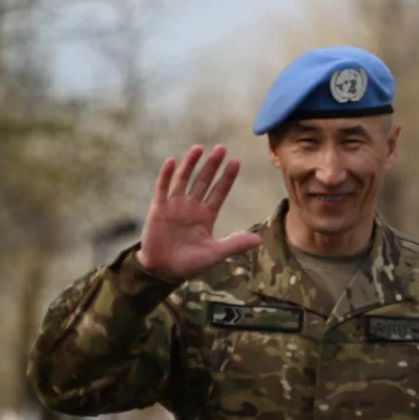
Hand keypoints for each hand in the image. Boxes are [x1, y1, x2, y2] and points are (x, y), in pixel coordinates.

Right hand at [136, 145, 261, 281]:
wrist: (163, 271)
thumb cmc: (189, 264)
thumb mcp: (215, 254)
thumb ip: (235, 244)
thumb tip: (259, 240)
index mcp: (206, 216)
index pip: (219, 192)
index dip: (227, 178)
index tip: (236, 162)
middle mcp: (191, 207)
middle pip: (203, 181)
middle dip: (212, 165)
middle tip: (221, 148)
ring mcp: (175, 206)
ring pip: (184, 180)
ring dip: (190, 164)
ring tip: (199, 148)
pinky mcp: (158, 209)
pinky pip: (162, 189)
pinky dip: (166, 175)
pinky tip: (171, 161)